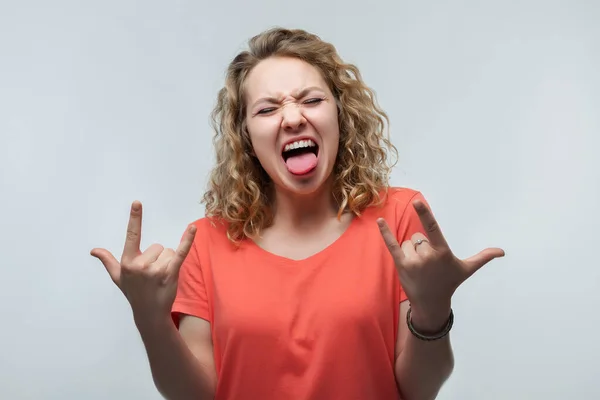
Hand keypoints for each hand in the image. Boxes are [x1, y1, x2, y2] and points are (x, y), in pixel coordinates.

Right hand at [90, 201, 195, 324]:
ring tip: (161, 278)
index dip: (135, 218)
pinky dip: (187, 240)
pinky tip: (192, 228)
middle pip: (158, 246)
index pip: (132, 235)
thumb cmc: (134, 293)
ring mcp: (156, 270)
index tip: (137, 202)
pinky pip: (181, 252)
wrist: (149, 313)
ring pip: (169, 252)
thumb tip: (94, 250)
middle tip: (153, 275)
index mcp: (128, 262)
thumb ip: (108, 261)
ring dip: (168, 262)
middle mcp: (140, 265)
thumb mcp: (118, 277)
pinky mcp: (171, 274)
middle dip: (158, 258)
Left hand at [377, 199, 503, 327]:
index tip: (418, 202)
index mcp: (442, 252)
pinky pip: (391, 245)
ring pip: (408, 243)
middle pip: (419, 237)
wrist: (431, 304)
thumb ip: (482, 257)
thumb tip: (502, 252)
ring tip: (419, 267)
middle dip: (422, 247)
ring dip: (411, 251)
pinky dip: (385, 233)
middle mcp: (427, 256)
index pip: (432, 229)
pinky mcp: (401, 265)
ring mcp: (413, 261)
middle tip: (428, 264)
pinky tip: (380, 221)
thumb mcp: (466, 269)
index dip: (425, 214)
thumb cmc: (449, 283)